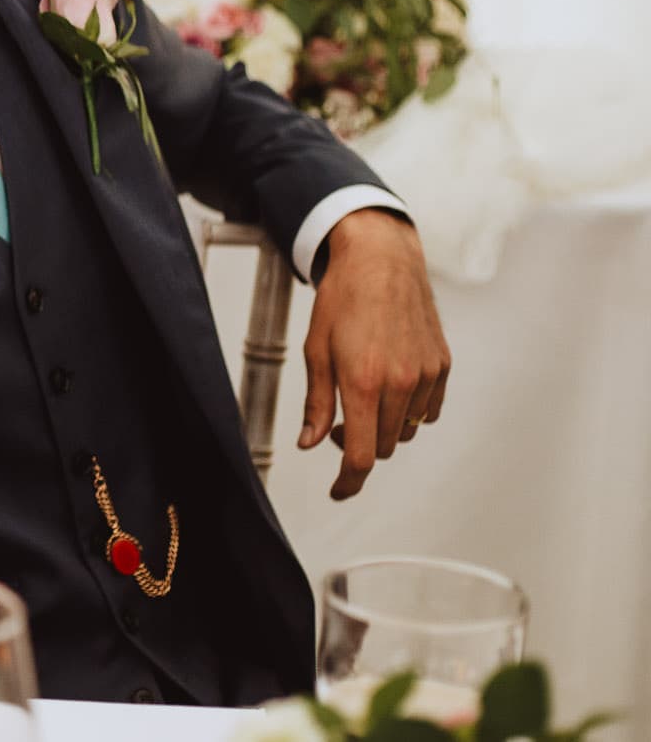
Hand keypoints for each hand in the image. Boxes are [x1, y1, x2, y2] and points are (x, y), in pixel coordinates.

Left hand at [299, 209, 450, 499]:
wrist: (382, 262)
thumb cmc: (342, 302)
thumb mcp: (316, 350)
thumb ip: (316, 403)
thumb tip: (310, 444)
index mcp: (364, 382)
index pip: (361, 455)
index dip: (348, 482)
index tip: (338, 490)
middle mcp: (401, 384)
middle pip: (383, 446)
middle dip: (358, 443)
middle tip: (338, 420)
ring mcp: (427, 375)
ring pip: (406, 430)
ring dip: (384, 427)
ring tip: (364, 396)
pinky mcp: (443, 366)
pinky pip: (428, 410)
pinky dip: (409, 410)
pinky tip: (391, 386)